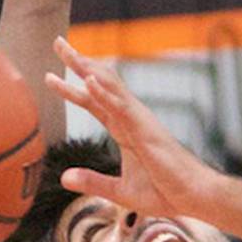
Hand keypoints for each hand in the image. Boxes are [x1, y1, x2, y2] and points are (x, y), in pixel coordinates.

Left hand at [46, 37, 218, 216]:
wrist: (191, 198)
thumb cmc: (164, 193)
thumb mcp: (120, 191)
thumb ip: (92, 182)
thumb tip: (63, 177)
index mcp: (124, 131)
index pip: (93, 103)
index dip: (71, 89)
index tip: (50, 76)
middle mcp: (131, 120)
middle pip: (100, 85)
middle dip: (79, 63)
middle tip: (58, 42)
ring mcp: (139, 122)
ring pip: (110, 88)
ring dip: (88, 69)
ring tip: (69, 52)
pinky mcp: (146, 132)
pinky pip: (122, 109)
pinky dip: (105, 94)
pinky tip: (88, 80)